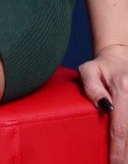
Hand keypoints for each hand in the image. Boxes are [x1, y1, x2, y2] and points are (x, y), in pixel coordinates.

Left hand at [78, 44, 127, 163]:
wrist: (120, 57)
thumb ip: (91, 87)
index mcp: (123, 88)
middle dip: (126, 155)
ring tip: (122, 160)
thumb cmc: (101, 67)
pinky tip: (126, 152)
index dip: (118, 150)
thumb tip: (103, 106)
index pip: (120, 128)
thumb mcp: (89, 70)